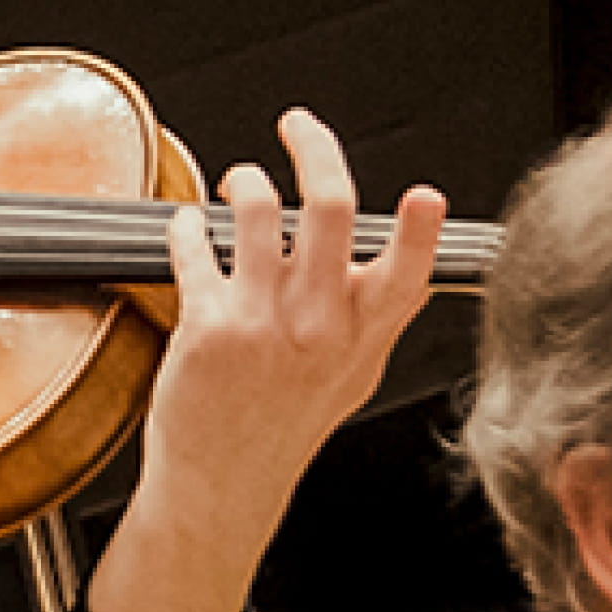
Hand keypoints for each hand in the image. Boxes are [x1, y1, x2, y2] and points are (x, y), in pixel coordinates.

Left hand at [80, 108, 443, 611]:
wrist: (220, 487)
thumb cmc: (282, 428)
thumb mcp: (350, 377)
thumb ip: (378, 316)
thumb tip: (415, 264)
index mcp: (361, 336)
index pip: (406, 275)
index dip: (419, 231)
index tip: (424, 196)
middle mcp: (318, 328)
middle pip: (329, 207)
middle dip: (312, 144)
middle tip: (297, 124)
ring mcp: (262, 325)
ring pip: (256, 208)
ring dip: (243, 179)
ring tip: (236, 183)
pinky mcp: (208, 326)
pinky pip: (196, 243)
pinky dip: (187, 225)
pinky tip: (188, 230)